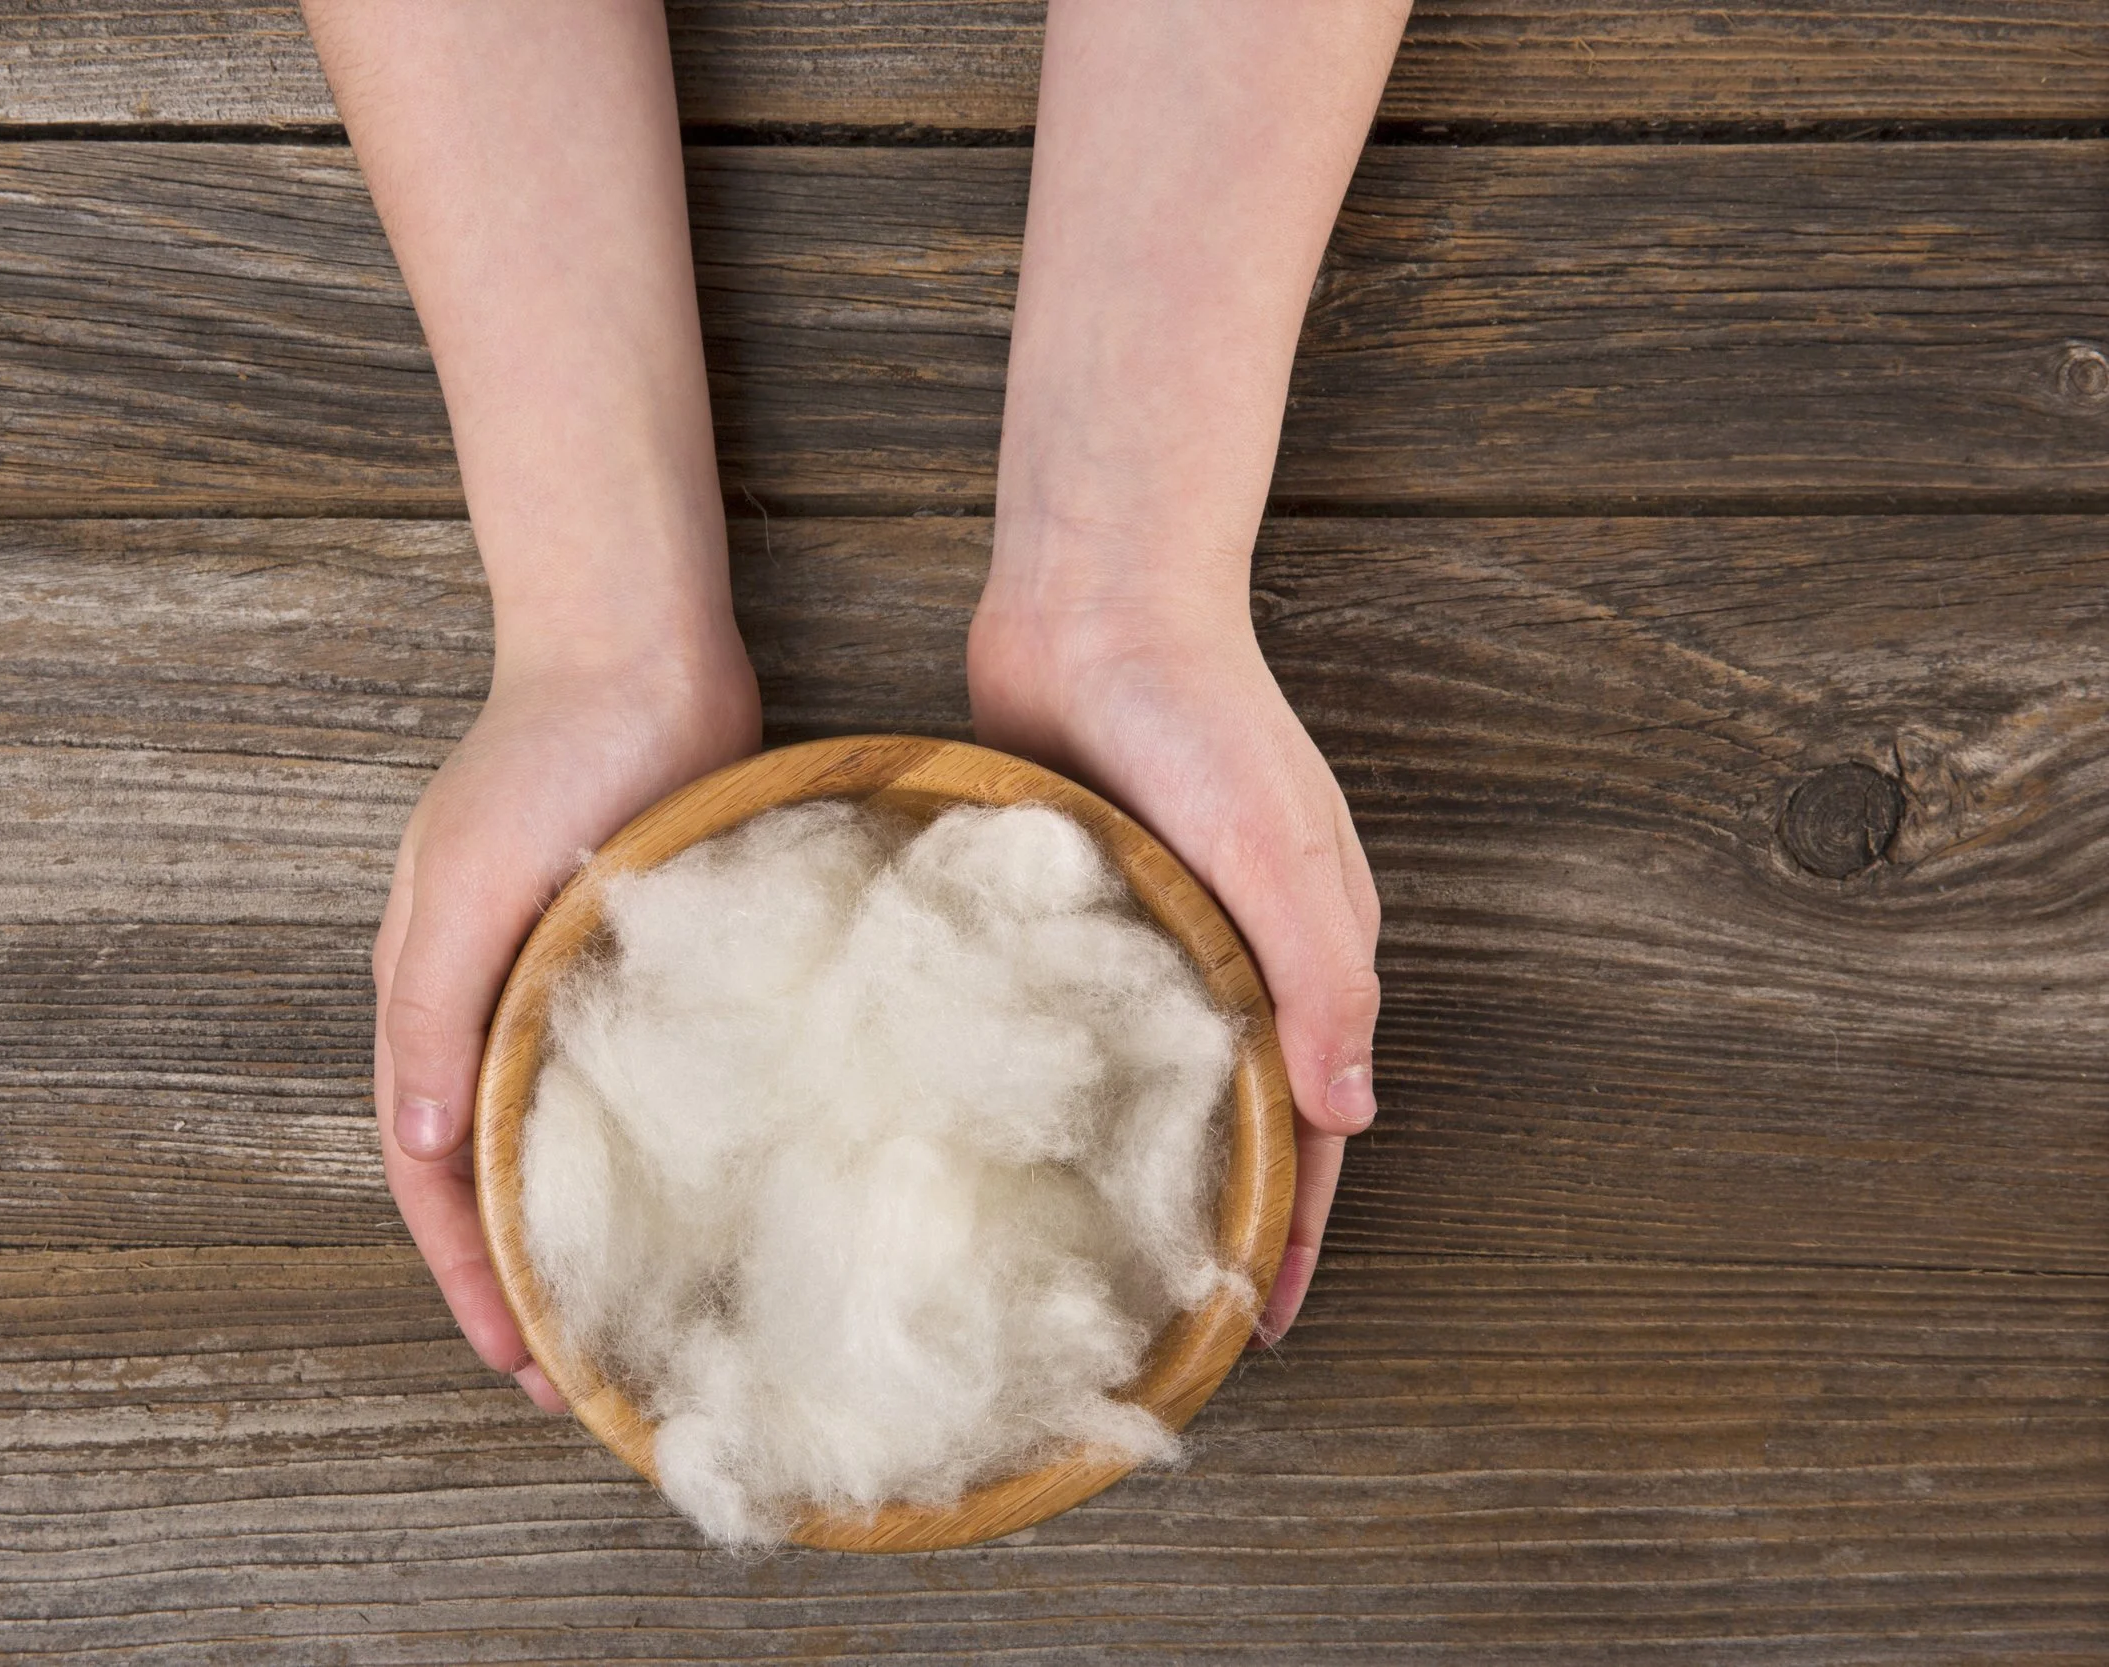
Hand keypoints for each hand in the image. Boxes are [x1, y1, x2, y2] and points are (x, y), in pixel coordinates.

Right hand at [373, 635, 759, 1407]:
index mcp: (430, 997)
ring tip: (631, 1310)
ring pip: (559, 1137)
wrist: (640, 650)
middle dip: (520, 1279)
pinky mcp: (642, 964)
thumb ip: (436, 1012)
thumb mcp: (467, 885)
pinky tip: (695, 1198)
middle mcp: (491, 1004)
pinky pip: (630, 1080)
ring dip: (579, 1226)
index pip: (432, 1172)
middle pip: (490, 1172)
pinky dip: (643, 1150)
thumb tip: (425, 1148)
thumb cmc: (542, 756)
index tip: (520, 1363)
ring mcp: (564, 986)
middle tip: (580, 1376)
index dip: (467, 1275)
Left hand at [969, 595, 1380, 1341]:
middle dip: (1219, 1211)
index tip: (1256, 1322)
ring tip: (1098, 1243)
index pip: (1310, 1124)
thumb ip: (1321, 979)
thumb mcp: (1279, 849)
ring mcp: (1162, 929)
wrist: (1092, 604)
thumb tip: (1352, 1113)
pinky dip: (1072, 1079)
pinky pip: (1084, 1014)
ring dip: (1145, 1155)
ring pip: (1159, 1073)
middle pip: (1240, 1113)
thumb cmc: (1202, 717)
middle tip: (1169, 1305)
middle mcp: (1240, 952)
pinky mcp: (1082, 904)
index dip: (1290, 1227)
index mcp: (1309, 950)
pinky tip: (1024, 1128)